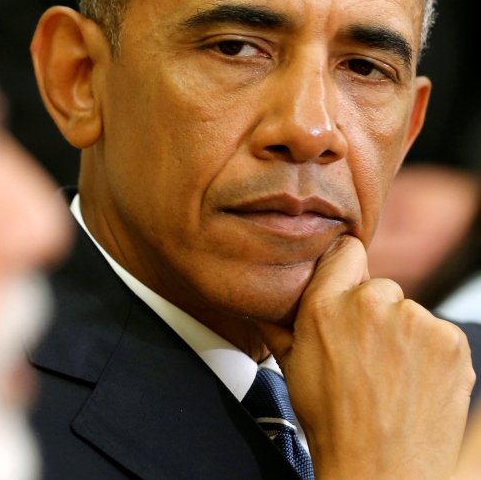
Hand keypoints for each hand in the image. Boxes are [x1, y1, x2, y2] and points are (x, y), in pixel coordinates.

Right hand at [257, 235, 475, 479]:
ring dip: (403, 335)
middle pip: (379, 288)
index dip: (344, 269)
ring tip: (390, 375)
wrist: (380, 466)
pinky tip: (414, 381)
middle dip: (373, 313)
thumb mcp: (290, 367)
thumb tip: (260, 305)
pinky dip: (431, 353)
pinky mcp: (450, 340)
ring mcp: (416, 321)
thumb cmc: (332, 421)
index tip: (346, 288)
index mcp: (325, 305)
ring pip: (410, 313)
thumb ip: (276, 325)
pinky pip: (438, 334)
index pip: (346, 251)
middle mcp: (372, 304)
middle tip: (365, 353)